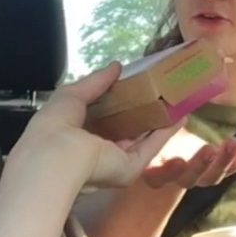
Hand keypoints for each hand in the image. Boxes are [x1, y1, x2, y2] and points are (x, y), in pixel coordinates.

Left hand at [11, 63, 179, 188]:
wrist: (56, 156)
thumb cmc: (56, 125)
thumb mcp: (73, 94)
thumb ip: (96, 82)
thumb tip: (116, 66)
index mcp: (78, 136)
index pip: (102, 121)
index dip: (119, 104)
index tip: (135, 87)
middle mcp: (97, 152)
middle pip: (126, 131)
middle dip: (142, 113)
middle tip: (161, 94)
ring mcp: (114, 163)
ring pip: (142, 140)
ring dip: (159, 123)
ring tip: (176, 103)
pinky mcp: (129, 170)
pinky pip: (150, 149)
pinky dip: (165, 134)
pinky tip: (179, 117)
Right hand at [141, 127, 235, 188]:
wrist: (169, 139)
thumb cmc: (156, 131)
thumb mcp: (151, 126)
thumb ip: (153, 120)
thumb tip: (157, 99)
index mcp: (155, 170)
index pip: (160, 175)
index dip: (168, 170)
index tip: (177, 161)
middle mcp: (177, 177)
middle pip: (189, 177)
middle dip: (200, 164)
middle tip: (209, 149)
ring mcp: (199, 176)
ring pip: (212, 176)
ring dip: (225, 160)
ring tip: (235, 142)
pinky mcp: (216, 170)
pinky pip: (231, 168)